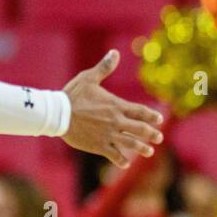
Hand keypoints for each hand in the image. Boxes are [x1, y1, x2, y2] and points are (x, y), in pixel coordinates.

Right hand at [61, 50, 163, 167]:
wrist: (57, 114)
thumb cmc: (72, 95)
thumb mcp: (89, 78)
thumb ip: (104, 67)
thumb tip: (115, 52)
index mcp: (116, 105)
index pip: (140, 111)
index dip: (151, 115)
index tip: (159, 119)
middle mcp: (116, 121)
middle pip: (140, 129)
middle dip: (151, 134)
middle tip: (159, 137)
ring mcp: (108, 135)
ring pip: (130, 144)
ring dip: (141, 148)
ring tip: (150, 151)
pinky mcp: (99, 146)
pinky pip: (114, 154)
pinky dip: (120, 160)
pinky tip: (126, 163)